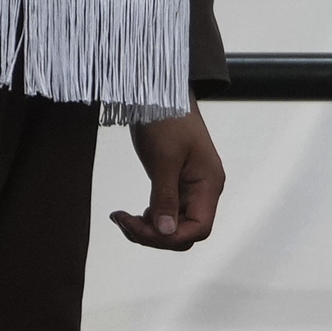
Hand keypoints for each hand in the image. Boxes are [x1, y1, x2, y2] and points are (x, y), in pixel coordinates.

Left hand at [114, 110, 223, 249]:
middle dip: (154, 235)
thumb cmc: (167, 120)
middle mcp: (205, 191)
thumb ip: (165, 197)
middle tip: (123, 221)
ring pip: (175, 226)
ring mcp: (192, 189)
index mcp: (209, 185)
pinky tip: (132, 213)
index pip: (199, 229)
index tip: (136, 225)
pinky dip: (149, 218)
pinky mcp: (177, 185)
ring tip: (122, 218)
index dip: (169, 236)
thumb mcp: (164, 159)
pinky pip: (168, 213)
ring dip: (148, 229)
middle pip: (186, 232)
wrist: (161, 93)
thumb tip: (166, 233)